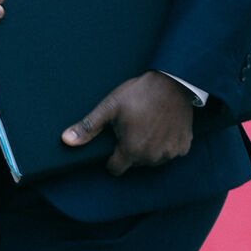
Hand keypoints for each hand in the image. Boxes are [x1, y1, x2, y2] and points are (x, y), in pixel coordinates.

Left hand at [62, 71, 194, 175]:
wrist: (173, 81)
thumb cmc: (138, 93)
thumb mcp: (109, 107)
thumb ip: (88, 127)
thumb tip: (66, 141)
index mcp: (131, 151)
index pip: (115, 168)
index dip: (112, 157)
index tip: (116, 140)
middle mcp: (151, 158)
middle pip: (135, 163)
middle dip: (131, 150)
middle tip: (133, 126)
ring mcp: (170, 153)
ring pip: (153, 159)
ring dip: (150, 148)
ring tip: (149, 124)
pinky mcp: (184, 146)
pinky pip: (171, 152)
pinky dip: (167, 143)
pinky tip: (164, 125)